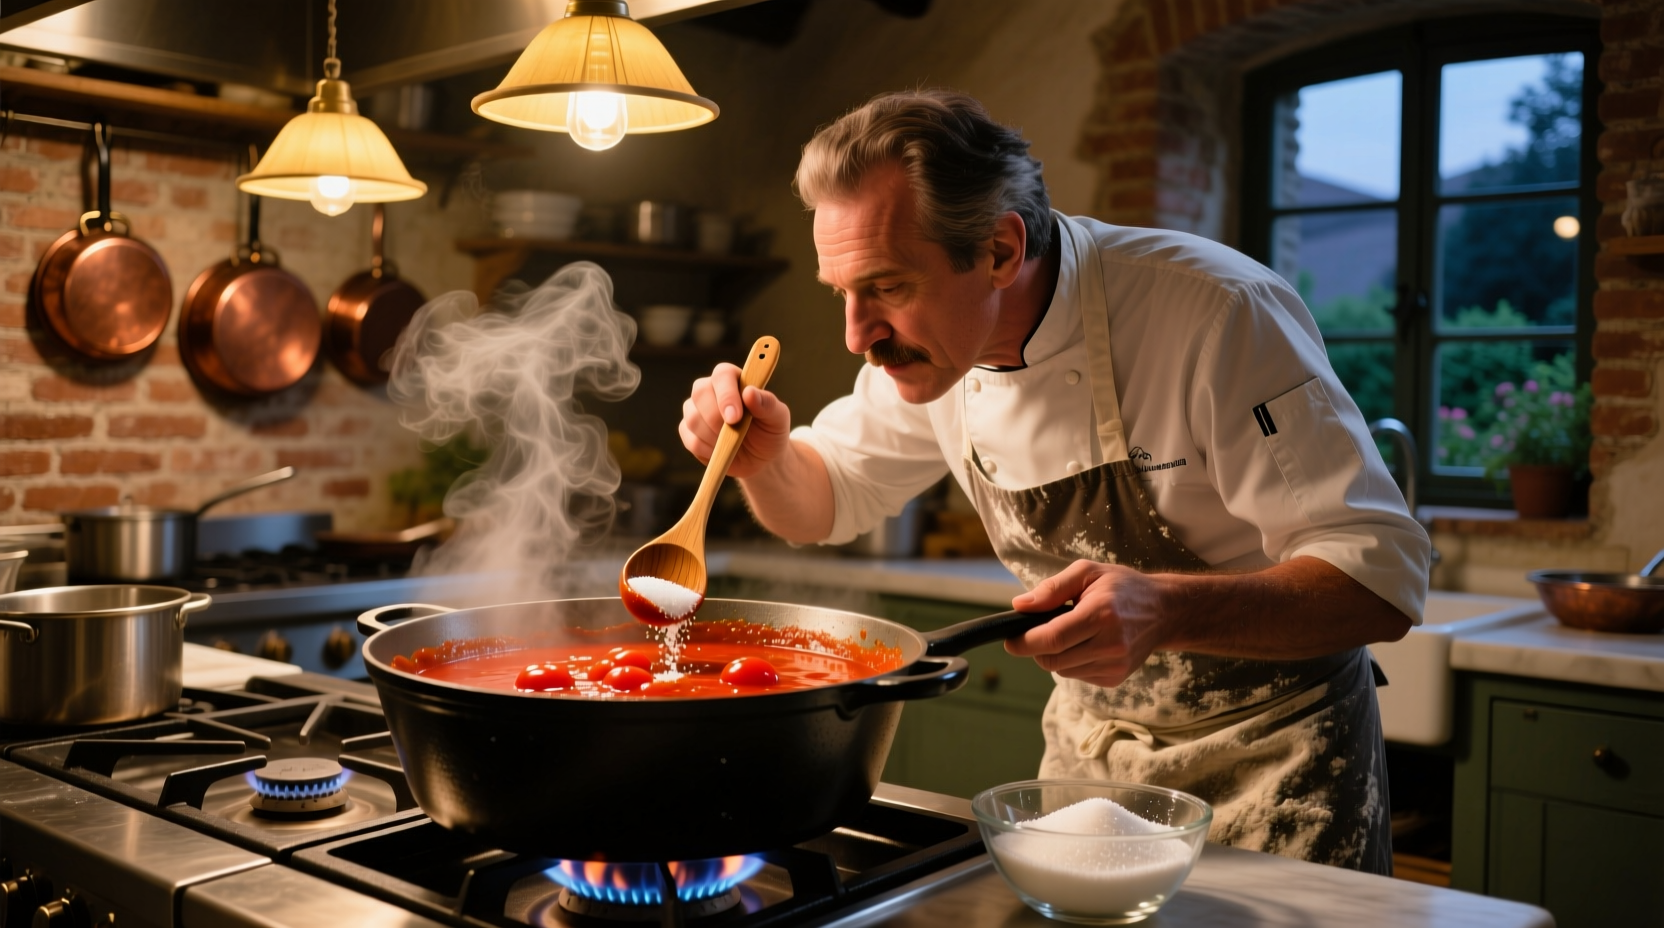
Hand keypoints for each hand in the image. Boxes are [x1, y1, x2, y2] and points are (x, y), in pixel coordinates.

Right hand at [679, 362, 793, 478]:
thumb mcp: (778, 419)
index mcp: (734, 379)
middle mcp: (710, 389)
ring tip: (733, 443)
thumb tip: (750, 393)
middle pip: (700, 393)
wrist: (760, 458)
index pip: (722, 374)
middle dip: (717, 418)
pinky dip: (707, 450)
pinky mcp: (688, 431)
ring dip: (714, 436)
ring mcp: (696, 409)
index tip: (735, 417)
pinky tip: (721, 451)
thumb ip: (768, 404)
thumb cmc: (769, 432)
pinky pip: (690, 439)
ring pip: (693, 418)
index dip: (726, 395)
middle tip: (735, 435)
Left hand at [1004, 560, 1176, 687]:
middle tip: (1037, 631)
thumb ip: (1052, 589)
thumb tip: (1019, 606)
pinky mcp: (1116, 678)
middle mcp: (1110, 644)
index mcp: (1101, 614)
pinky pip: (1077, 675)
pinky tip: (1086, 644)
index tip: (1010, 639)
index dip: (1024, 642)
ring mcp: (1115, 665)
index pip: (1052, 638)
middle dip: (1035, 648)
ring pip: (1062, 670)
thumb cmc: (1122, 587)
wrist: (1164, 611)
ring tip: (1071, 632)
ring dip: (1055, 654)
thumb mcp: (1088, 573)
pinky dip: (1072, 662)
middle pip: (1052, 659)